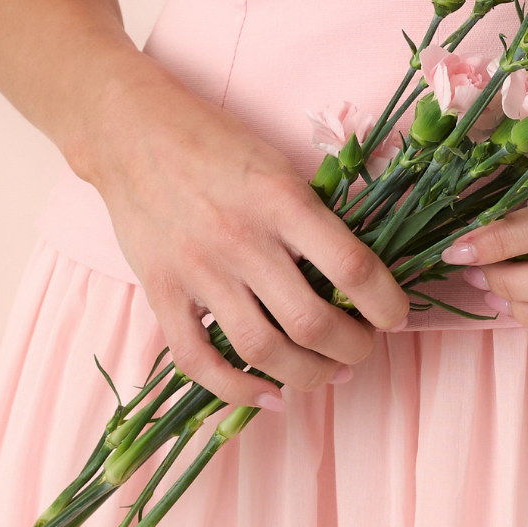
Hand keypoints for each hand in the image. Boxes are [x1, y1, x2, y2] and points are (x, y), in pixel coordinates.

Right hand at [77, 69, 410, 408]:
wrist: (133, 132)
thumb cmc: (215, 143)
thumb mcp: (278, 164)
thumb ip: (314, 216)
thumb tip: (360, 276)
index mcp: (281, 199)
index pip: (352, 268)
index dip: (386, 304)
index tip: (394, 316)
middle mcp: (242, 239)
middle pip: (312, 324)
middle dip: (352, 349)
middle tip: (361, 347)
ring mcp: (198, 270)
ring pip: (262, 351)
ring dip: (307, 375)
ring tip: (325, 372)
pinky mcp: (161, 291)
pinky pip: (198, 361)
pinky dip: (238, 391)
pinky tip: (268, 394)